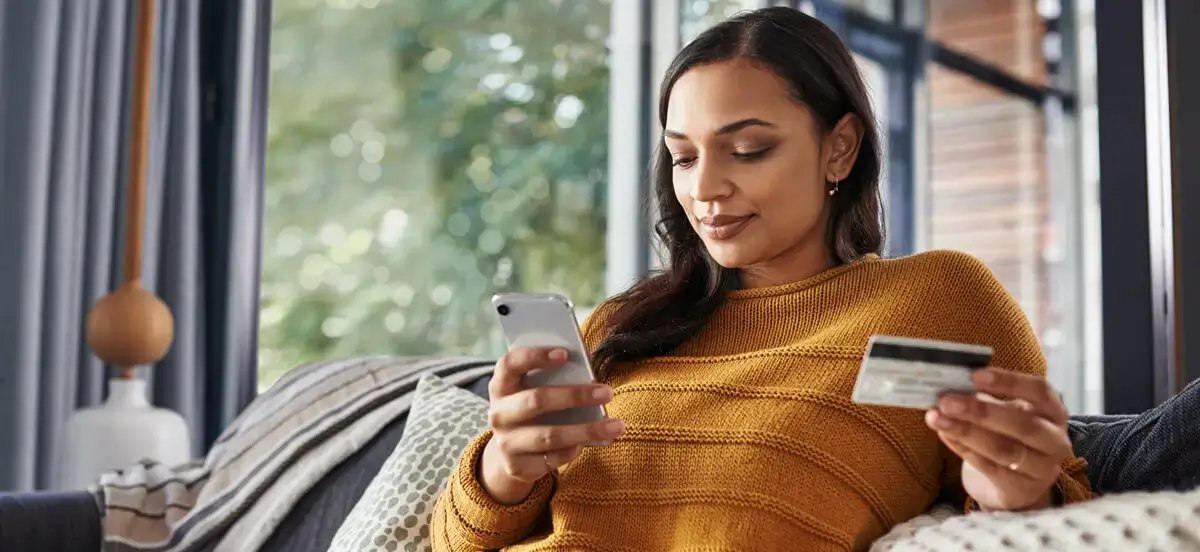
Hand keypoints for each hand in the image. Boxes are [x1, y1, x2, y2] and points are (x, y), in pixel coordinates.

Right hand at [479, 347, 625, 503]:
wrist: (510, 452)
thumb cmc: (532, 408)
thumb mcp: (533, 389)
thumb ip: (553, 379)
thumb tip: (589, 376)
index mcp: (501, 385)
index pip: (511, 364)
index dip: (535, 356)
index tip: (565, 353)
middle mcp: (498, 413)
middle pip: (536, 401)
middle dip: (574, 396)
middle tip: (606, 392)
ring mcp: (505, 442)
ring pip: (550, 436)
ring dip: (586, 430)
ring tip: (616, 425)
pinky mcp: (517, 466)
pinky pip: (552, 459)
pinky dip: (573, 450)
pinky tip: (588, 443)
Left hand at [925, 367, 1071, 511]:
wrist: (1017, 485)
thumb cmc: (1009, 437)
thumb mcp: (1005, 413)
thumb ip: (983, 398)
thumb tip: (949, 385)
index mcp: (1053, 412)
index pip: (1039, 391)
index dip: (1009, 381)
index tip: (975, 375)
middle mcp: (1055, 441)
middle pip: (1022, 424)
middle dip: (981, 411)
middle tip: (946, 401)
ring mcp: (1042, 469)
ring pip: (1004, 449)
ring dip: (965, 432)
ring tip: (936, 418)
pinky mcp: (1021, 490)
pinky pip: (989, 468)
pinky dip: (963, 449)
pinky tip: (944, 435)